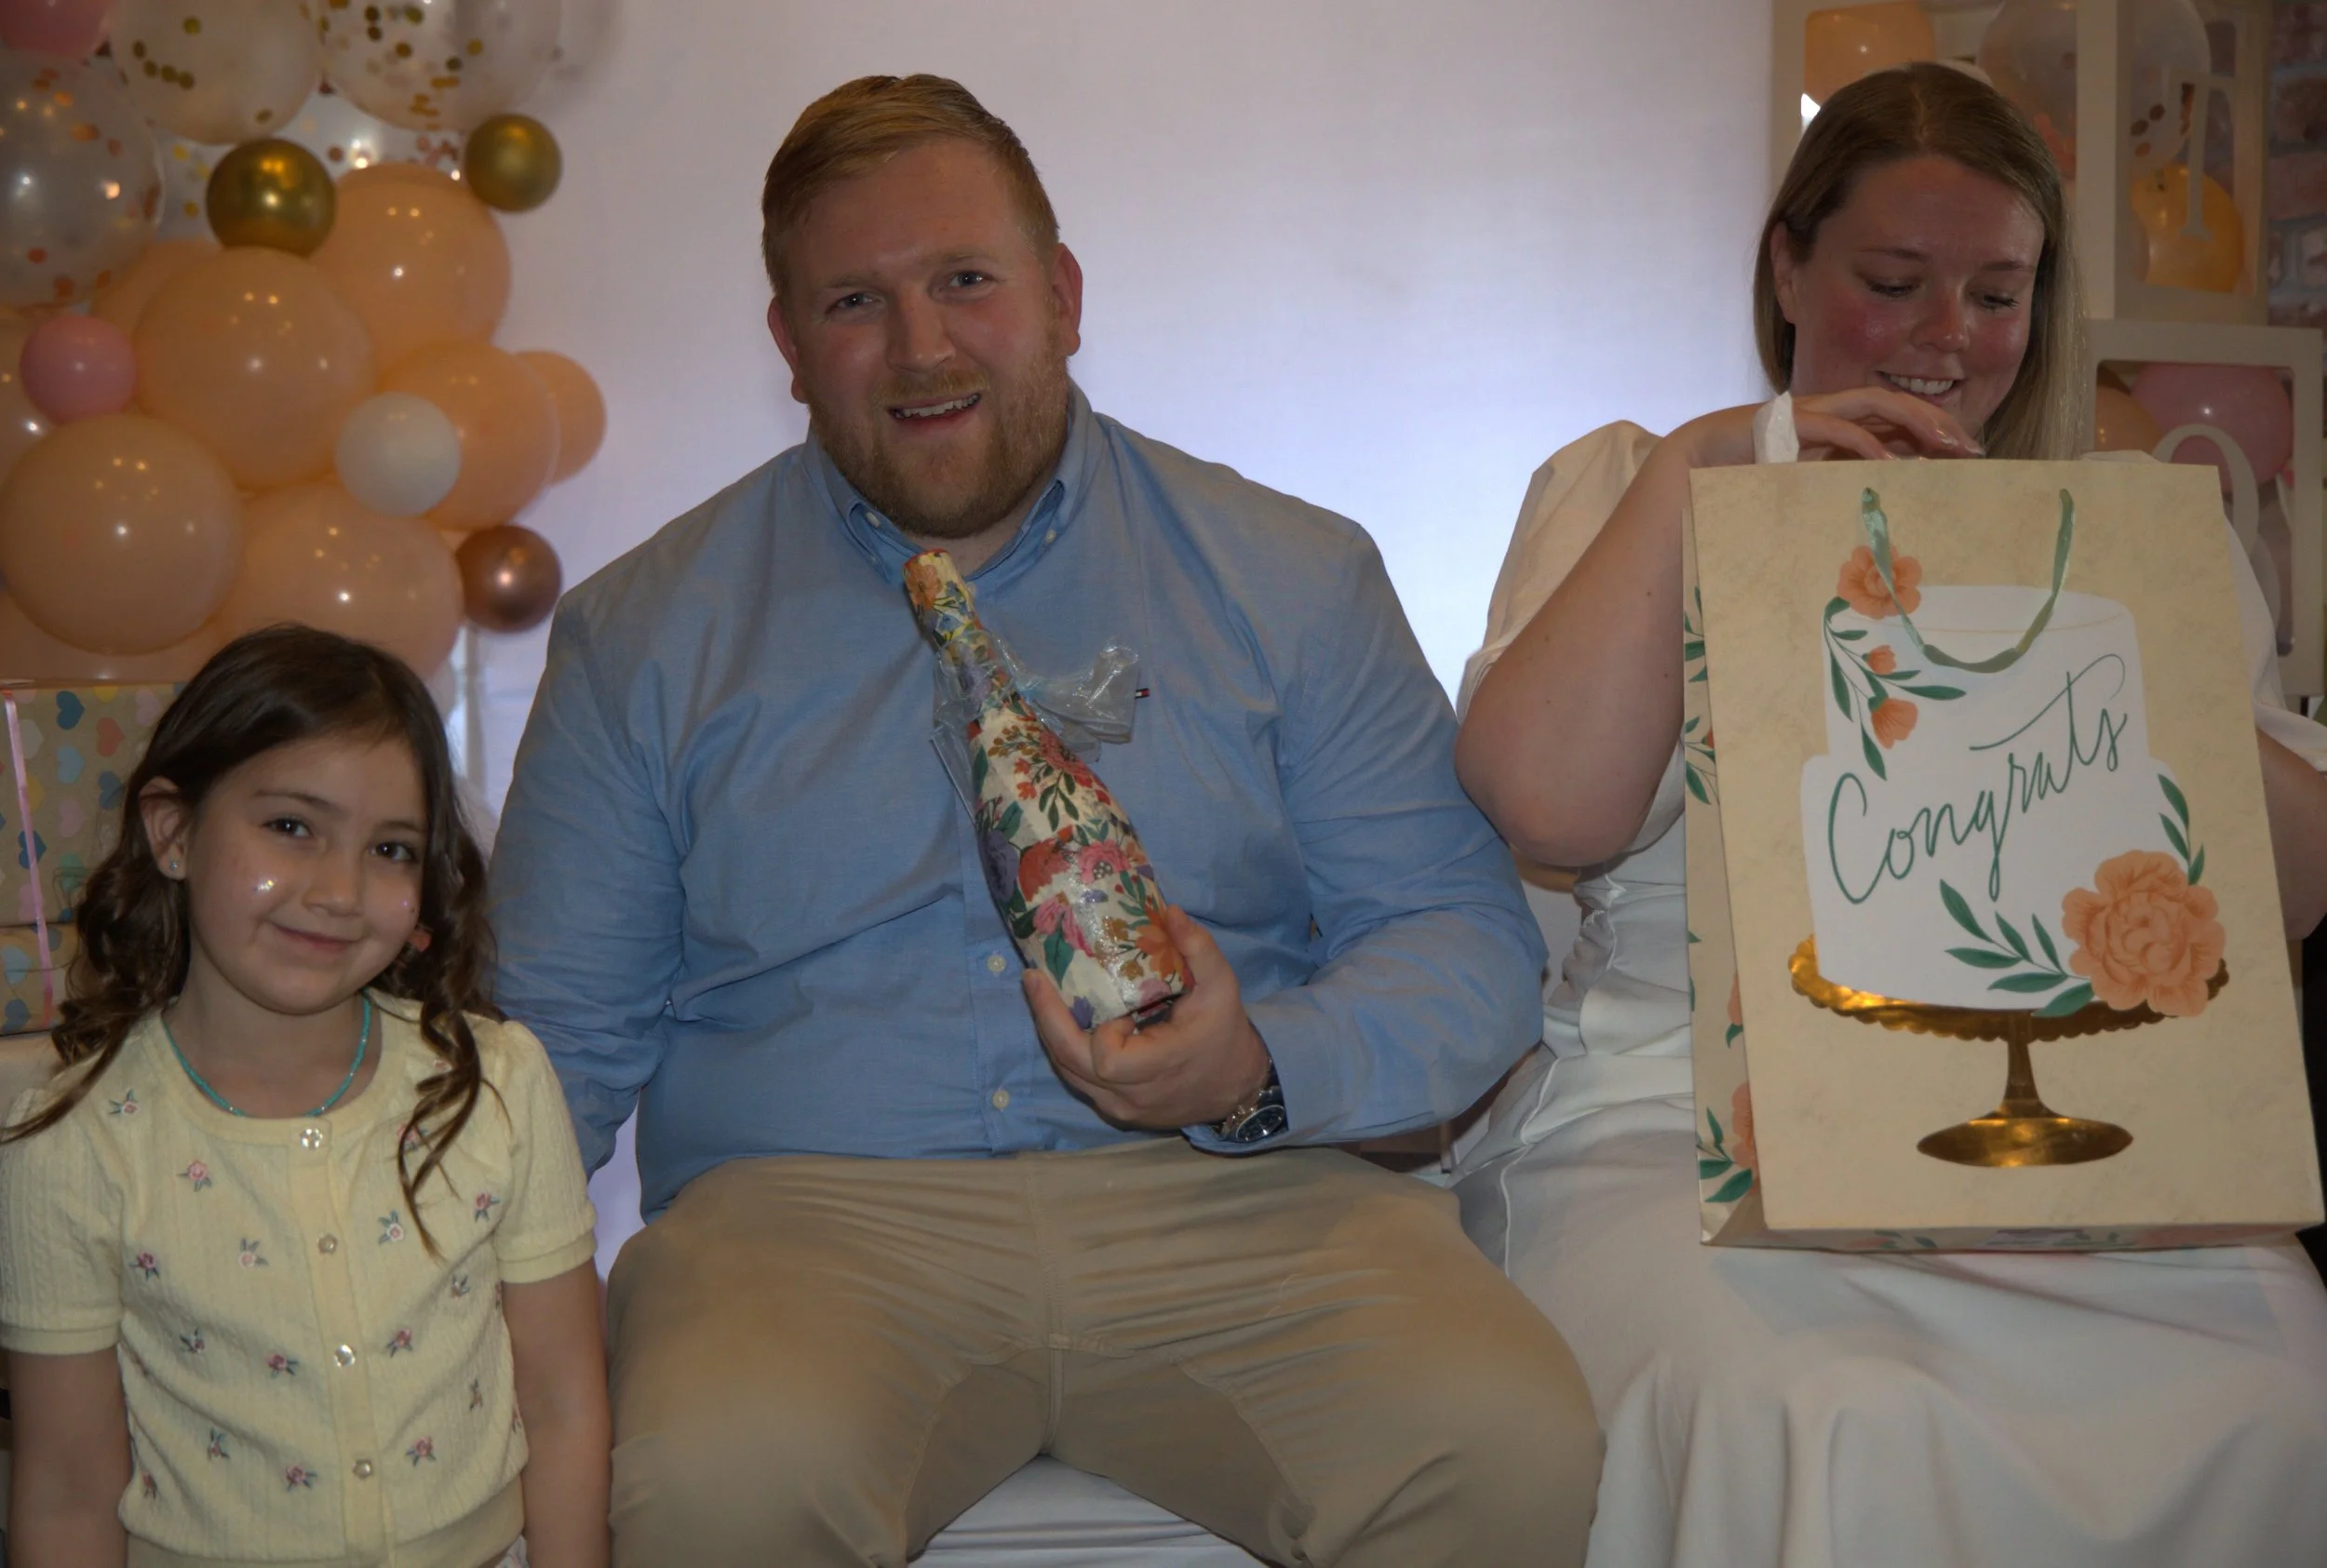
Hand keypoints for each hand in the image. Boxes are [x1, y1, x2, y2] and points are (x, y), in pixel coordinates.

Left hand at [1023, 905, 1272, 1129]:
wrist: (1236, 1087)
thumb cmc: (1226, 1034)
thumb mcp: (1222, 987)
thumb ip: (1199, 949)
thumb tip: (1170, 912)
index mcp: (1159, 1069)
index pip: (1106, 1058)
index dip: (1101, 1031)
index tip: (1118, 1008)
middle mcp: (1132, 1097)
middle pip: (1071, 1064)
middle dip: (1048, 1020)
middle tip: (1033, 979)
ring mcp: (1120, 1108)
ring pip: (1068, 1073)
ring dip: (1052, 1032)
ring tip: (1040, 992)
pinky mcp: (1114, 1110)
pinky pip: (1078, 1079)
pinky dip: (1067, 1048)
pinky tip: (1062, 1017)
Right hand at [1675, 386, 1982, 468]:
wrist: (1686, 470)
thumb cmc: (1739, 483)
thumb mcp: (1801, 489)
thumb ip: (1834, 488)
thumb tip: (1875, 513)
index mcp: (1830, 427)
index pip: (1892, 419)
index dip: (1930, 430)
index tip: (1965, 455)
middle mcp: (1824, 413)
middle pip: (1893, 404)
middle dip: (1935, 422)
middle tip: (1971, 450)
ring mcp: (1806, 414)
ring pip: (1874, 402)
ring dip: (1913, 421)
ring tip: (1944, 446)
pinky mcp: (1786, 423)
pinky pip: (1835, 427)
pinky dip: (1865, 444)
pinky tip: (1888, 463)